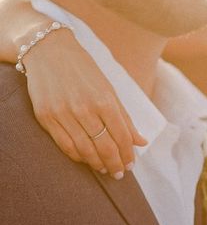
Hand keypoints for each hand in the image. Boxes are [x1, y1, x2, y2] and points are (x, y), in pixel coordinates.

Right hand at [24, 28, 146, 178]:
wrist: (50, 51)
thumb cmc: (84, 70)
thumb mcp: (109, 89)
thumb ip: (124, 117)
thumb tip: (141, 141)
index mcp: (104, 99)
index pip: (121, 135)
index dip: (128, 153)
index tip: (131, 164)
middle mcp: (84, 108)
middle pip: (104, 146)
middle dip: (114, 163)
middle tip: (119, 173)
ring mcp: (63, 114)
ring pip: (84, 149)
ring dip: (97, 163)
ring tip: (105, 169)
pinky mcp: (46, 117)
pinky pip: (64, 145)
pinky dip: (77, 156)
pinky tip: (86, 159)